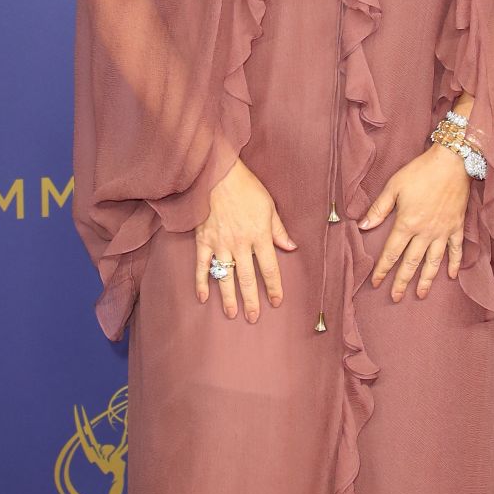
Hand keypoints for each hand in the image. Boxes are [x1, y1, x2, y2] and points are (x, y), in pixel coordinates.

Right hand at [195, 157, 297, 321]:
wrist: (217, 175)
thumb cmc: (246, 188)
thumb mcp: (269, 207)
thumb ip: (279, 230)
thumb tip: (291, 247)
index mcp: (260, 236)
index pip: (269, 268)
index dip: (274, 287)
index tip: (276, 302)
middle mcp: (240, 244)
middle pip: (247, 279)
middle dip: (251, 300)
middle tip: (253, 318)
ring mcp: (220, 244)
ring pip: (225, 277)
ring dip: (228, 298)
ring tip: (232, 313)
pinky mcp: (203, 241)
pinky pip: (202, 266)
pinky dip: (202, 282)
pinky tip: (203, 297)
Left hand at [359, 145, 469, 300]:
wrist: (452, 162)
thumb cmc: (420, 172)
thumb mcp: (394, 186)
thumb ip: (378, 209)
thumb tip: (363, 226)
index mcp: (406, 224)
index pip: (391, 253)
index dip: (382, 270)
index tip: (375, 282)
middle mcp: (425, 233)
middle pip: (411, 263)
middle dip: (402, 282)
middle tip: (395, 297)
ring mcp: (442, 232)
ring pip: (433, 262)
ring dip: (426, 280)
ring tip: (421, 294)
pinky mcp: (456, 227)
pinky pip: (455, 250)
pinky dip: (453, 264)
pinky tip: (451, 276)